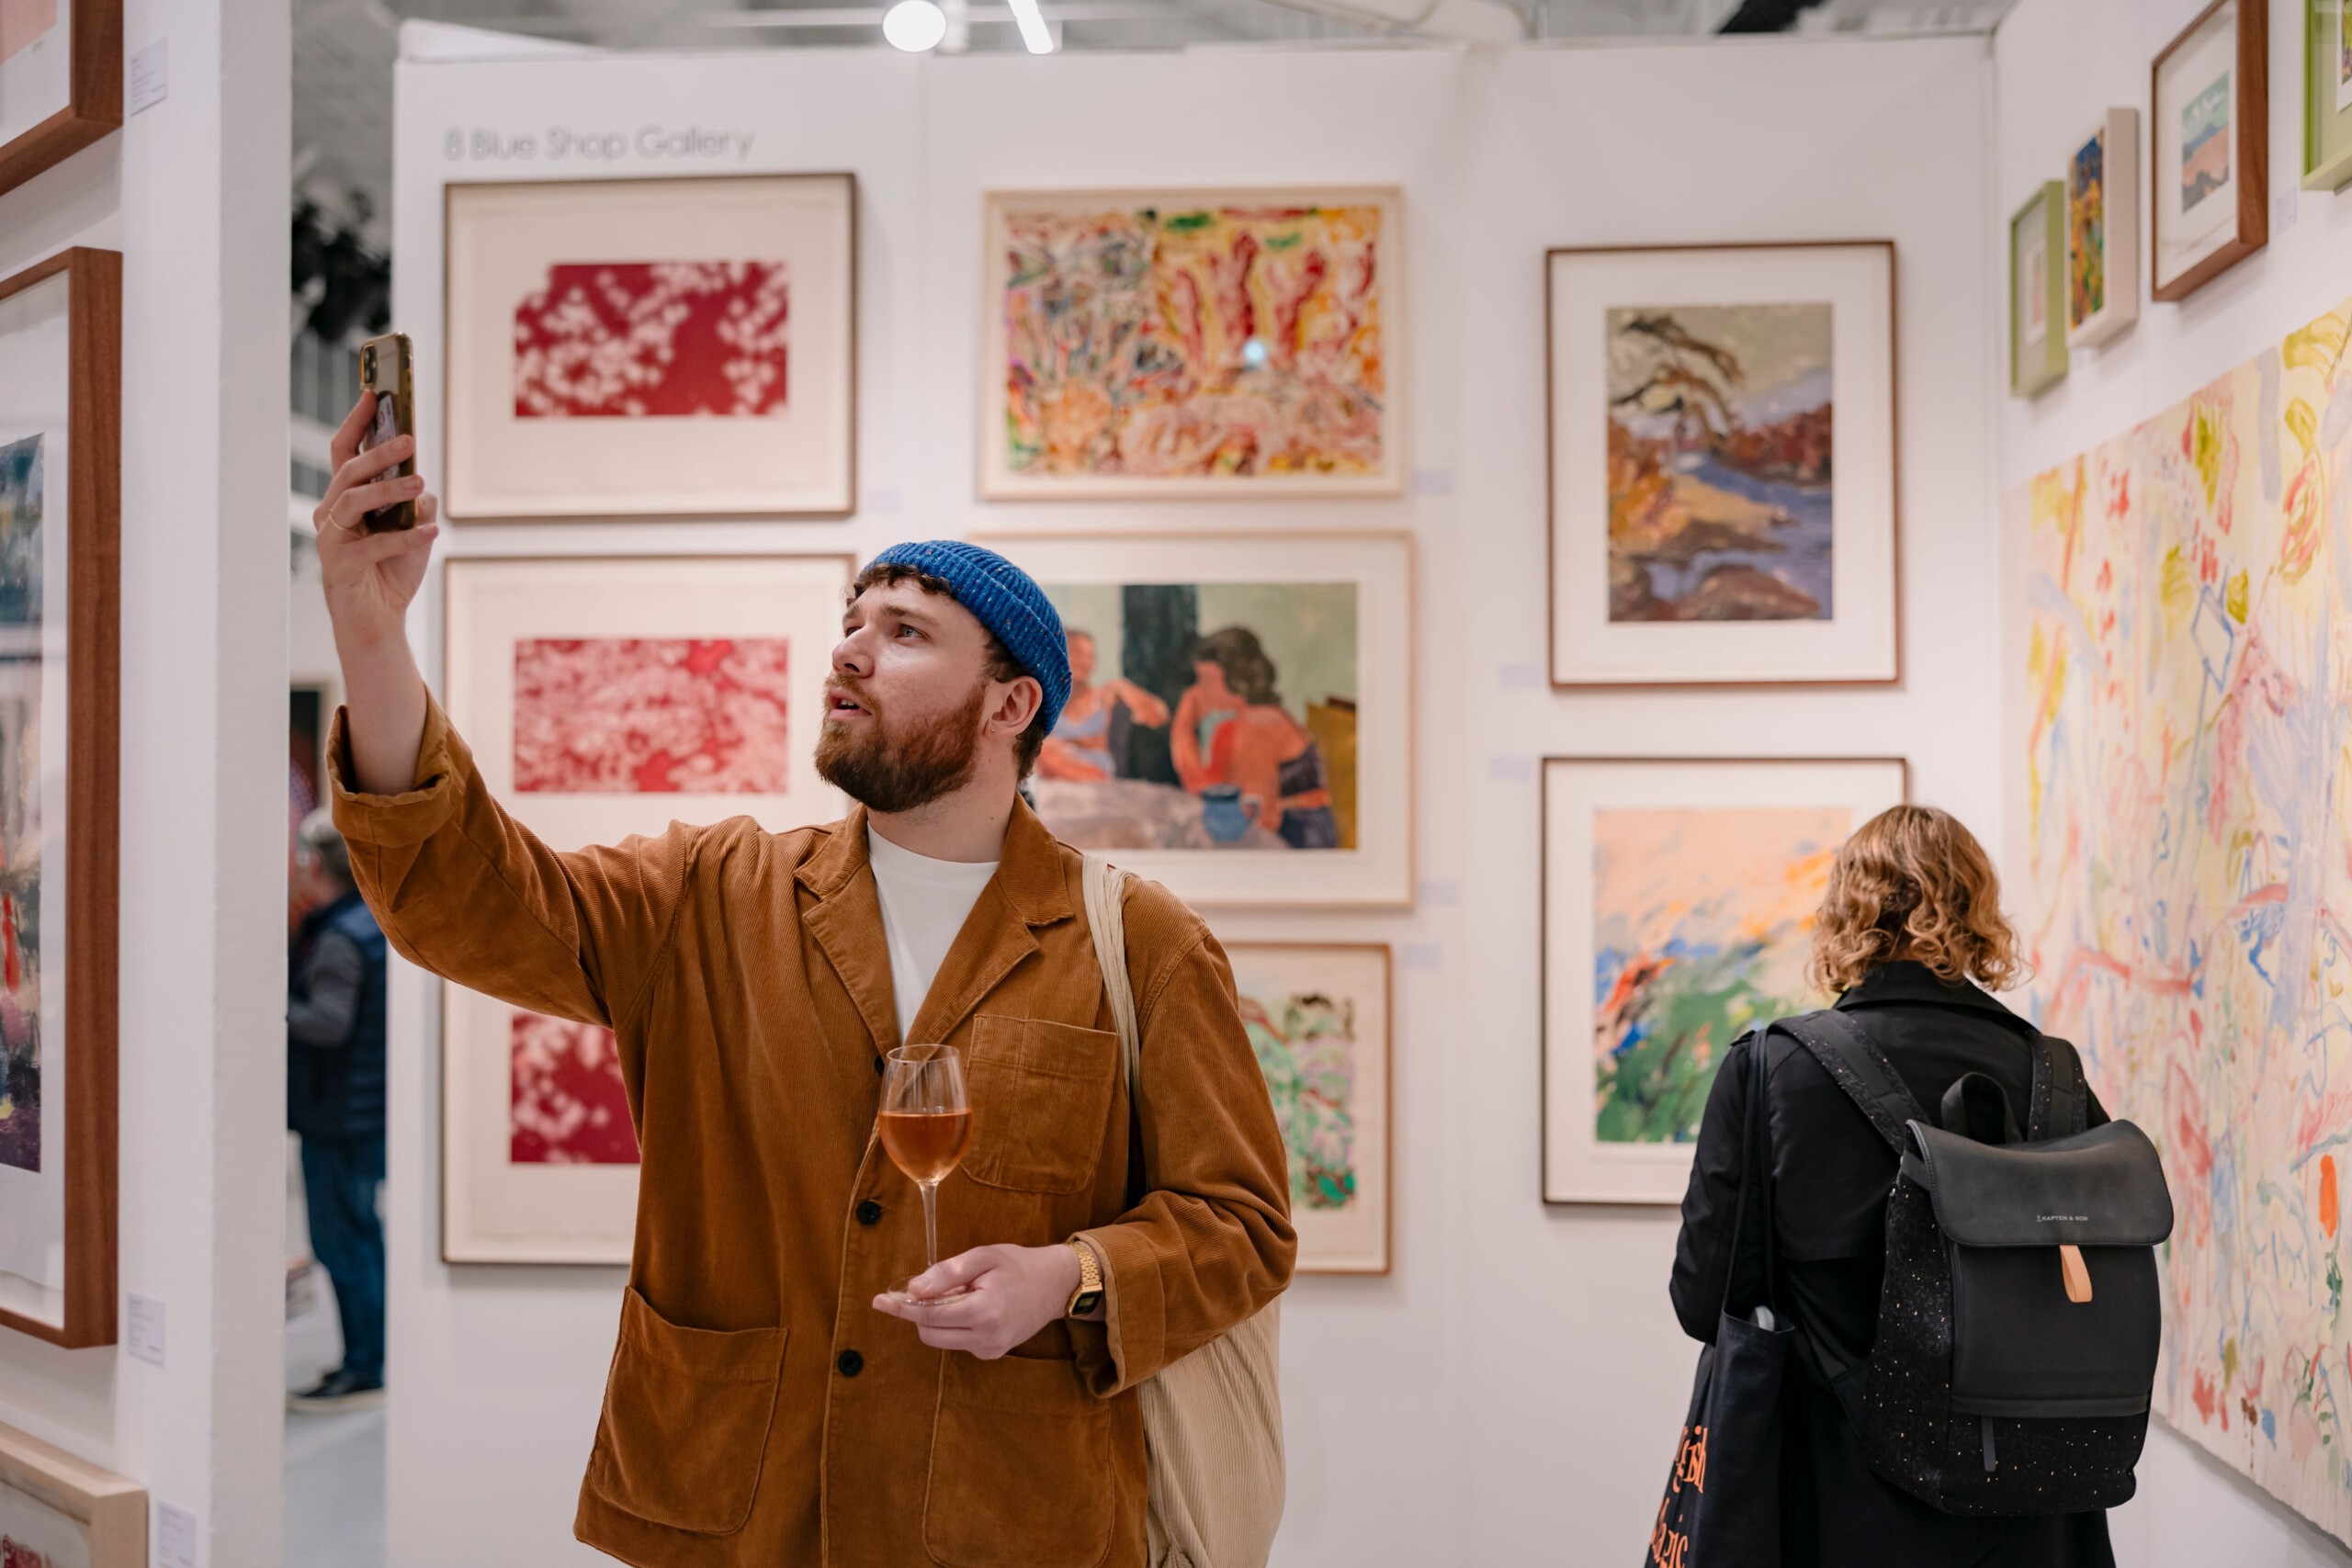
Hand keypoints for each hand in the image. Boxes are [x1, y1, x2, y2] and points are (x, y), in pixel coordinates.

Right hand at [312, 393, 437, 653]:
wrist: (378, 622)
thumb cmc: (391, 571)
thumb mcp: (413, 531)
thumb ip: (417, 505)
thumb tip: (424, 487)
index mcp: (345, 499)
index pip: (345, 453)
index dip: (356, 422)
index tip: (373, 393)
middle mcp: (332, 514)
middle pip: (349, 471)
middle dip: (379, 452)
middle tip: (409, 439)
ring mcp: (332, 539)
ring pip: (354, 501)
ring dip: (389, 489)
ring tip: (420, 483)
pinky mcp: (340, 566)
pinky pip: (373, 545)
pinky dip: (405, 537)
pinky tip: (431, 532)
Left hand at [871, 1243, 1082, 1360]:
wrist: (1053, 1285)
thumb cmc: (1017, 1265)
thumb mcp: (983, 1257)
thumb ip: (947, 1272)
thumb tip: (913, 1289)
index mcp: (984, 1311)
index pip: (929, 1314)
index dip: (902, 1307)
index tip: (880, 1300)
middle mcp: (986, 1338)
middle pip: (929, 1332)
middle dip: (921, 1311)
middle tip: (933, 1286)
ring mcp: (989, 1350)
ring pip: (941, 1339)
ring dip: (938, 1318)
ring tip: (963, 1293)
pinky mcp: (991, 1354)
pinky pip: (957, 1341)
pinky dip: (954, 1324)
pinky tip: (974, 1306)